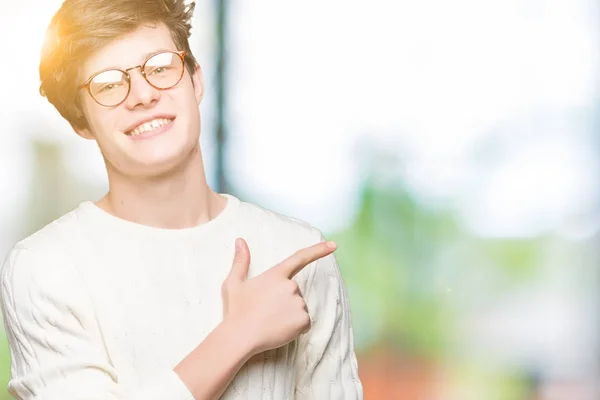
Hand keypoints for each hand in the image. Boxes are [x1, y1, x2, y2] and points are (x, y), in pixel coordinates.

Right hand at [221, 238, 336, 354]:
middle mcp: (291, 285)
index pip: (300, 258)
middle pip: (294, 291)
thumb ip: (240, 261)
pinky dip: (295, 327)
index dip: (318, 250)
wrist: (240, 337)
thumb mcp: (233, 283)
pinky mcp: (304, 320)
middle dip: (283, 300)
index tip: (334, 245)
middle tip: (265, 311)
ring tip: (269, 321)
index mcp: (276, 275)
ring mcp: (299, 303)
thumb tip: (240, 241)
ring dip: (289, 314)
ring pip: (299, 307)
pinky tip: (279, 329)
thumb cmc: (236, 311)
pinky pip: (304, 322)